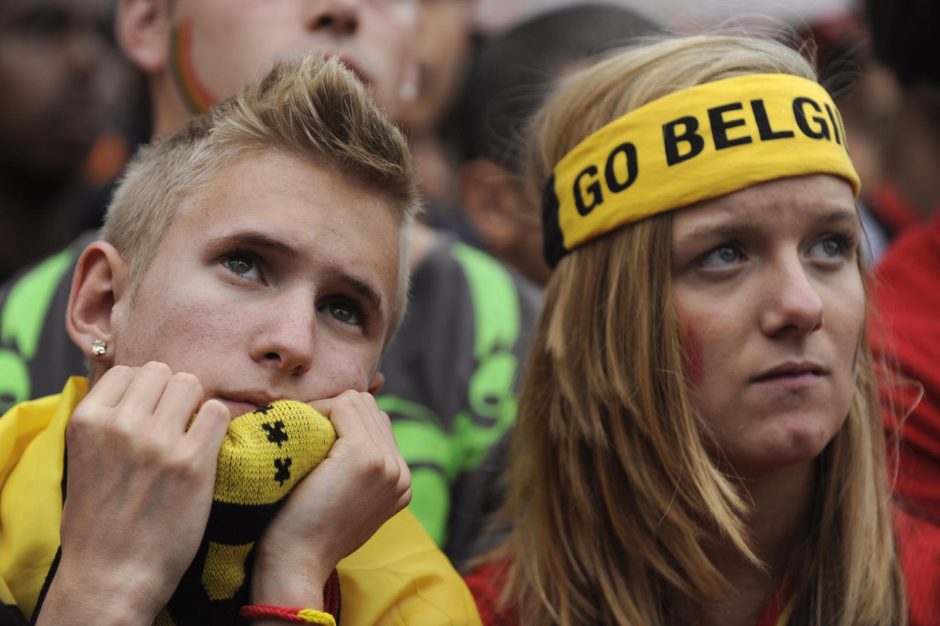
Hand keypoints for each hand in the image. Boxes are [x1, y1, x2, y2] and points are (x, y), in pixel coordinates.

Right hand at [37, 362, 229, 624]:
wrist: (114, 573)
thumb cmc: (101, 520)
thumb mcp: (83, 457)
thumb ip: (107, 419)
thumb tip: (140, 383)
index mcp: (87, 420)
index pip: (129, 370)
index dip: (145, 390)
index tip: (150, 414)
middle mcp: (120, 425)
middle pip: (164, 372)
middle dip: (172, 395)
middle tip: (174, 426)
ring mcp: (158, 442)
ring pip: (191, 384)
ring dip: (195, 406)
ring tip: (189, 436)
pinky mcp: (192, 462)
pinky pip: (218, 412)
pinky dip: (216, 425)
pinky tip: (206, 448)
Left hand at [251, 390, 410, 606]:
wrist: (297, 563)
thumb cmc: (307, 534)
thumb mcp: (344, 501)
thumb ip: (356, 474)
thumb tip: (338, 439)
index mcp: (400, 483)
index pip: (377, 423)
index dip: (341, 421)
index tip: (311, 435)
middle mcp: (401, 473)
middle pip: (371, 408)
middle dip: (335, 411)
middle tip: (303, 430)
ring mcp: (386, 463)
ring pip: (358, 402)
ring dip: (326, 410)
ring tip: (303, 435)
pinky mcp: (364, 456)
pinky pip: (343, 406)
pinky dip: (318, 411)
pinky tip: (301, 434)